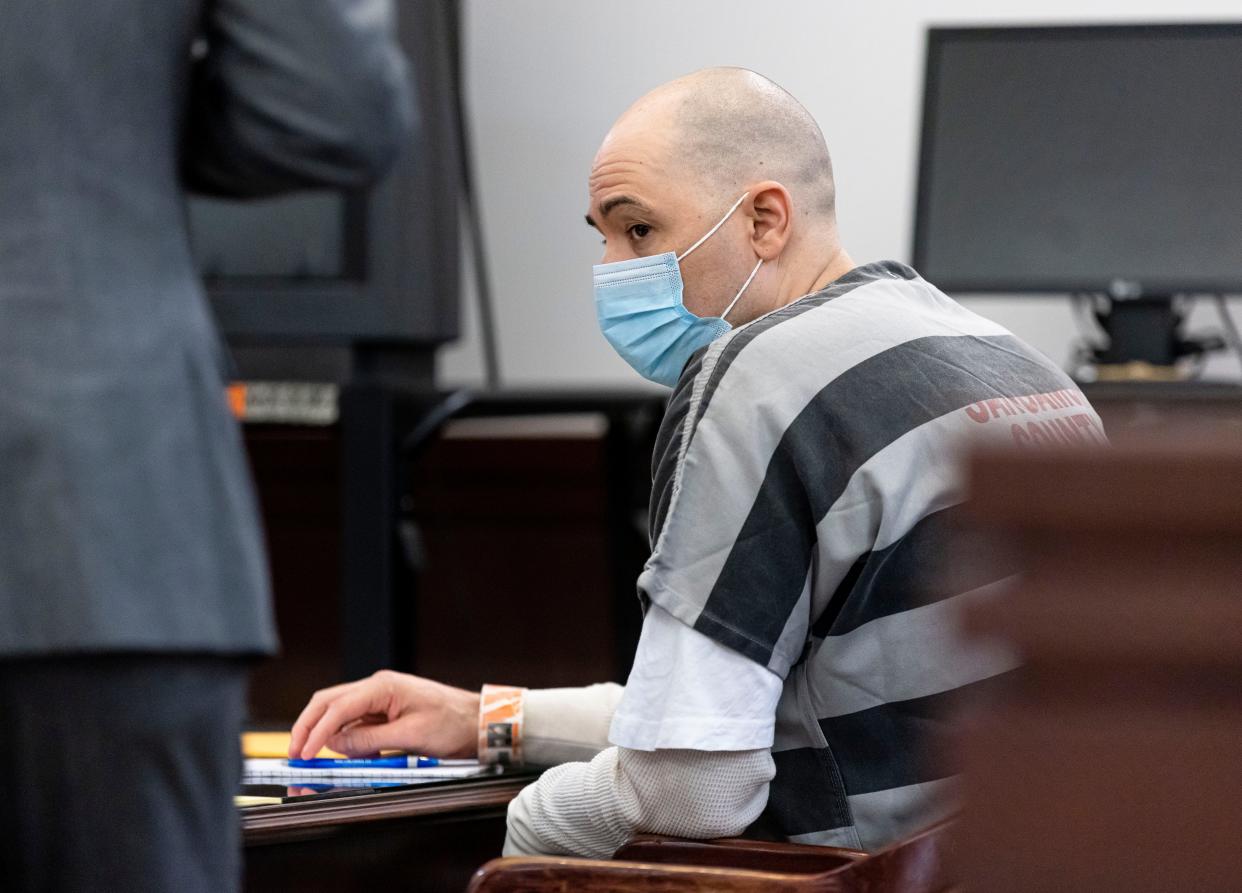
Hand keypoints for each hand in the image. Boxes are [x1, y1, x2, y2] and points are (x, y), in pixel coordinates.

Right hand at [288, 670, 479, 760]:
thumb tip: (337, 744)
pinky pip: (356, 723)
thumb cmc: (452, 723)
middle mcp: (378, 687)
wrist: (477, 721)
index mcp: (383, 686)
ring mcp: (381, 698)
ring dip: (325, 734)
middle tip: (296, 753)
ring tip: (314, 757)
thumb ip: (370, 740)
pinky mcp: (386, 711)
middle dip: (308, 727)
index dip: (316, 731)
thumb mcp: (410, 736)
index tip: (304, 753)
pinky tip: (348, 755)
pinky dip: (346, 739)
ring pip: (339, 713)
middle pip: (329, 703)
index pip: (337, 707)